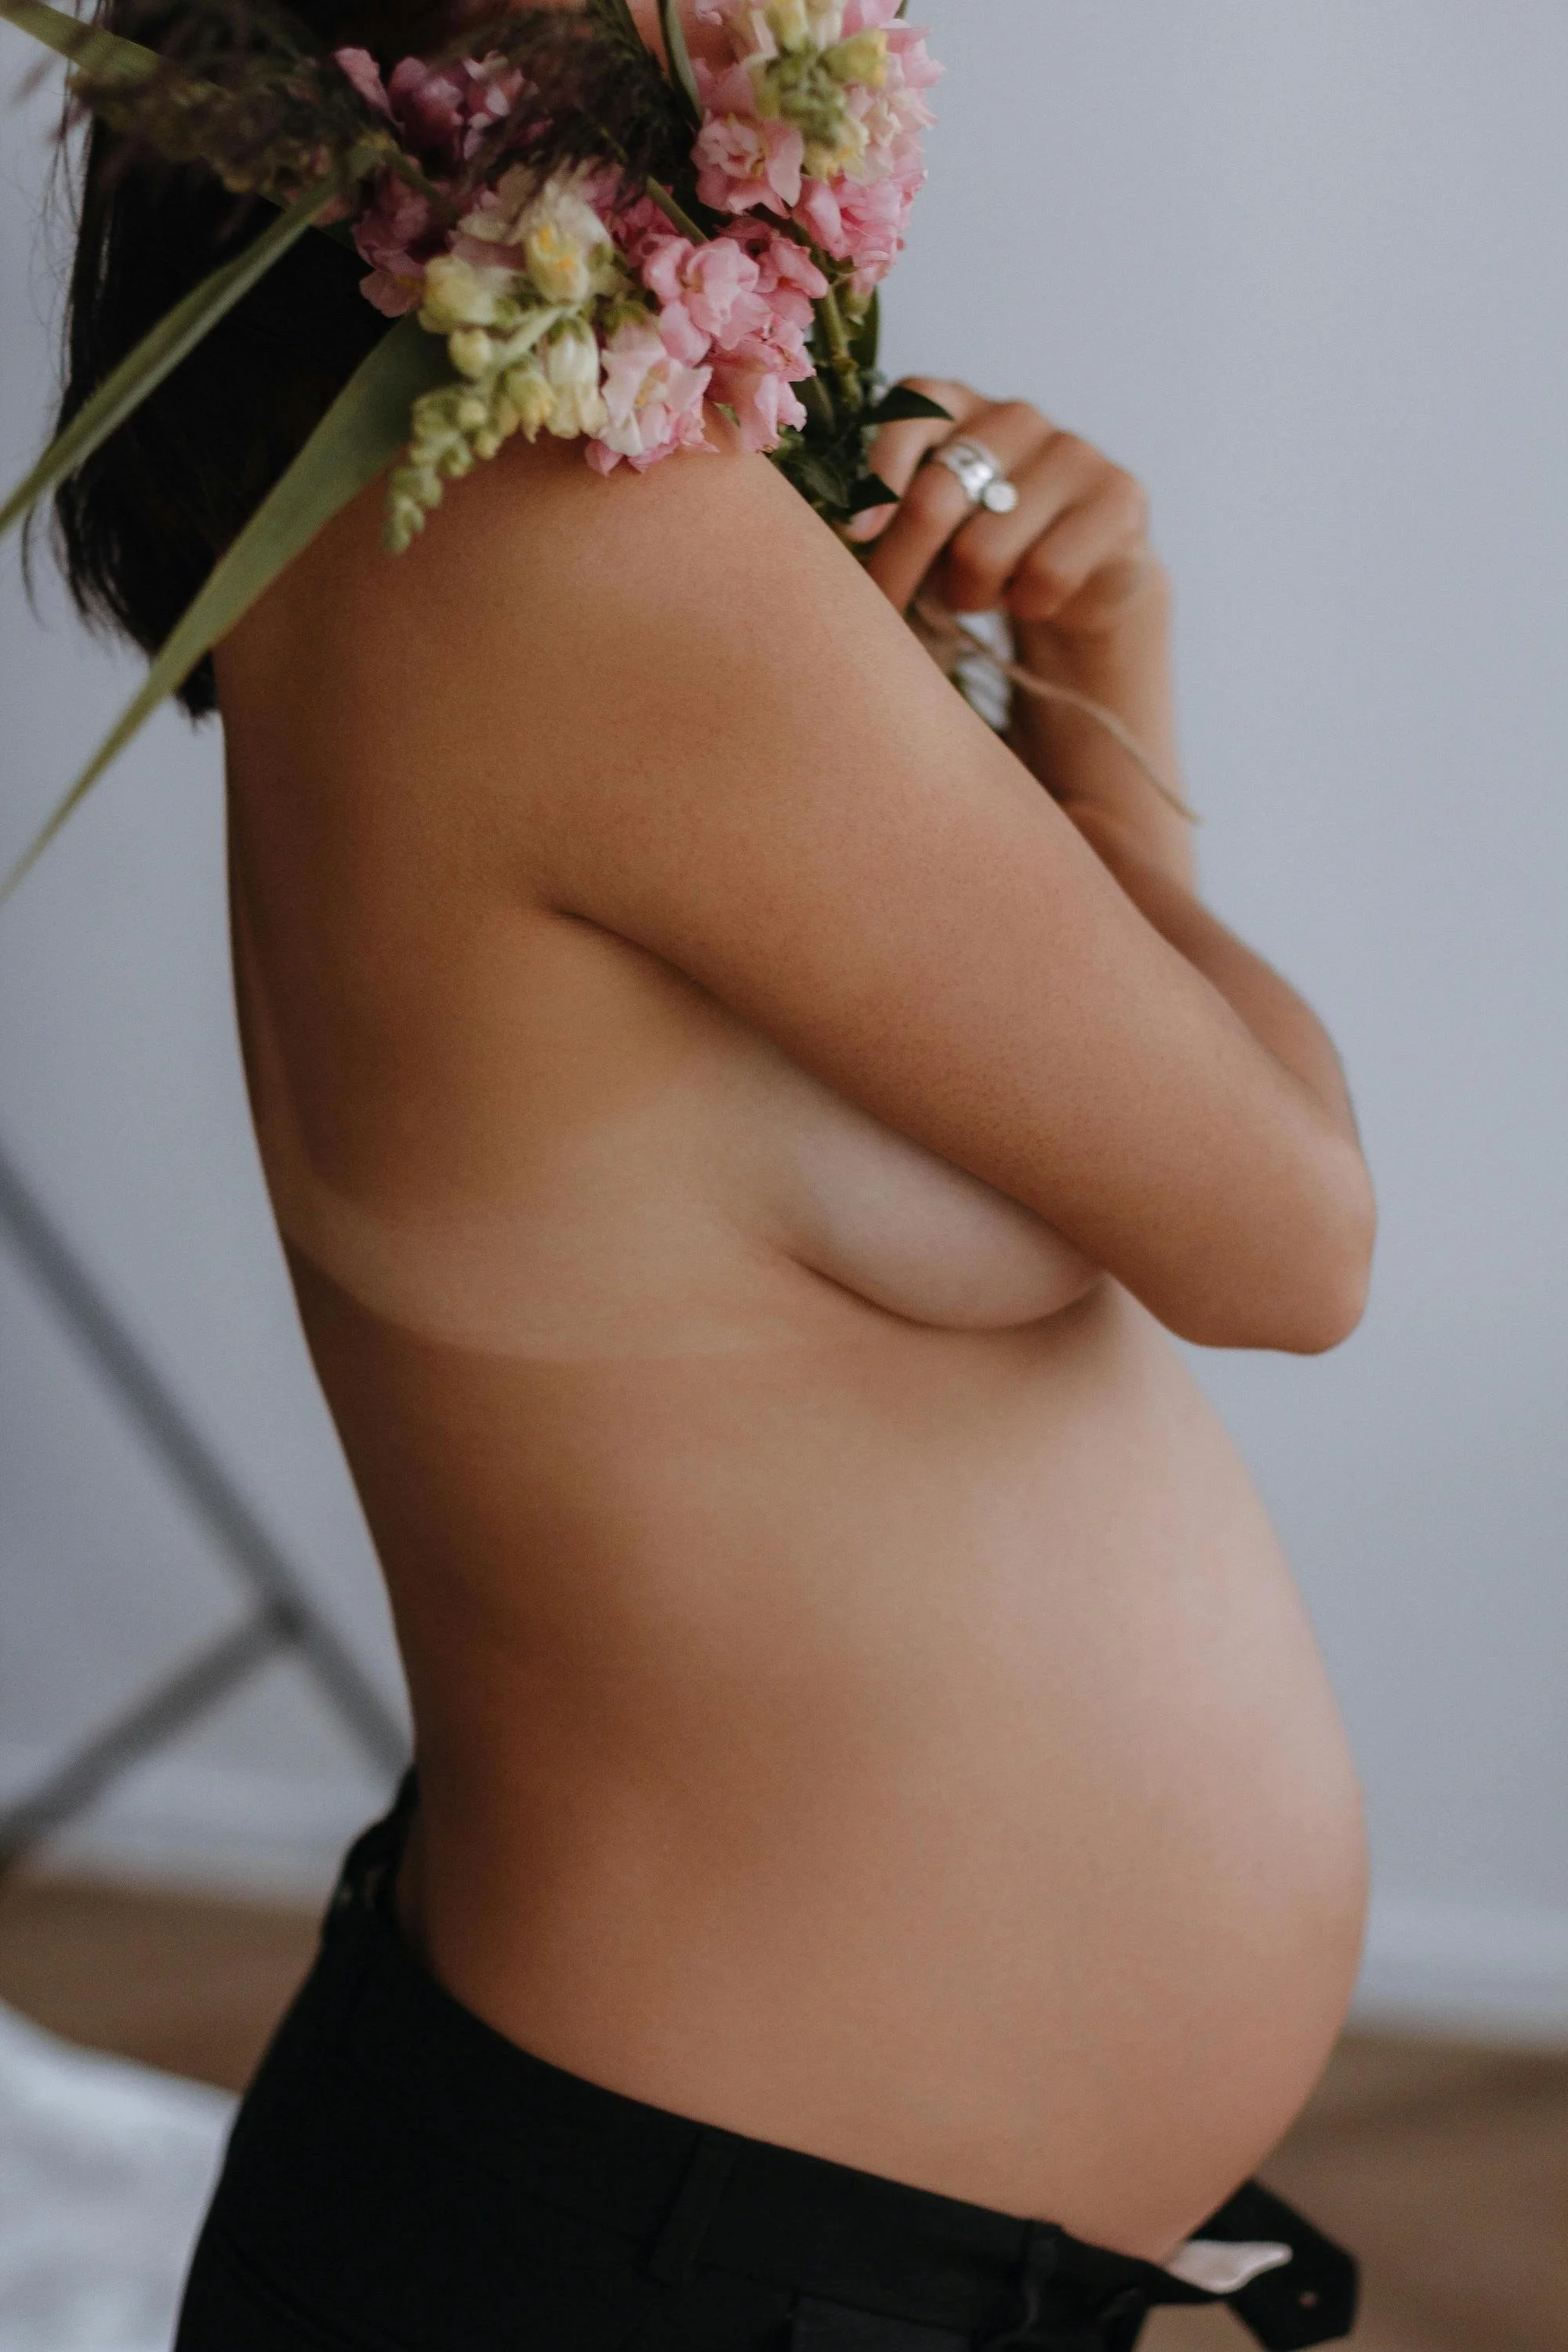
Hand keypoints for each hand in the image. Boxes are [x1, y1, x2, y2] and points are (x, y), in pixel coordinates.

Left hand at [853, 379, 1193, 881]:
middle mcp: (1013, 415)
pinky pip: (1047, 572)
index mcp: (954, 406)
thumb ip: (871, 522)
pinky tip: (1029, 600)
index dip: (877, 479)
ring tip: (975, 598)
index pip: (909, 412)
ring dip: (969, 595)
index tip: (853, 541)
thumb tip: (813, 546)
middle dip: (902, 570)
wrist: (1076, 584)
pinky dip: (1027, 604)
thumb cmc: (971, 556)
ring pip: (987, 548)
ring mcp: (1072, 450)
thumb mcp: (915, 535)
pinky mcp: (1120, 496)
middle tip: (889, 613)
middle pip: (937, 497)